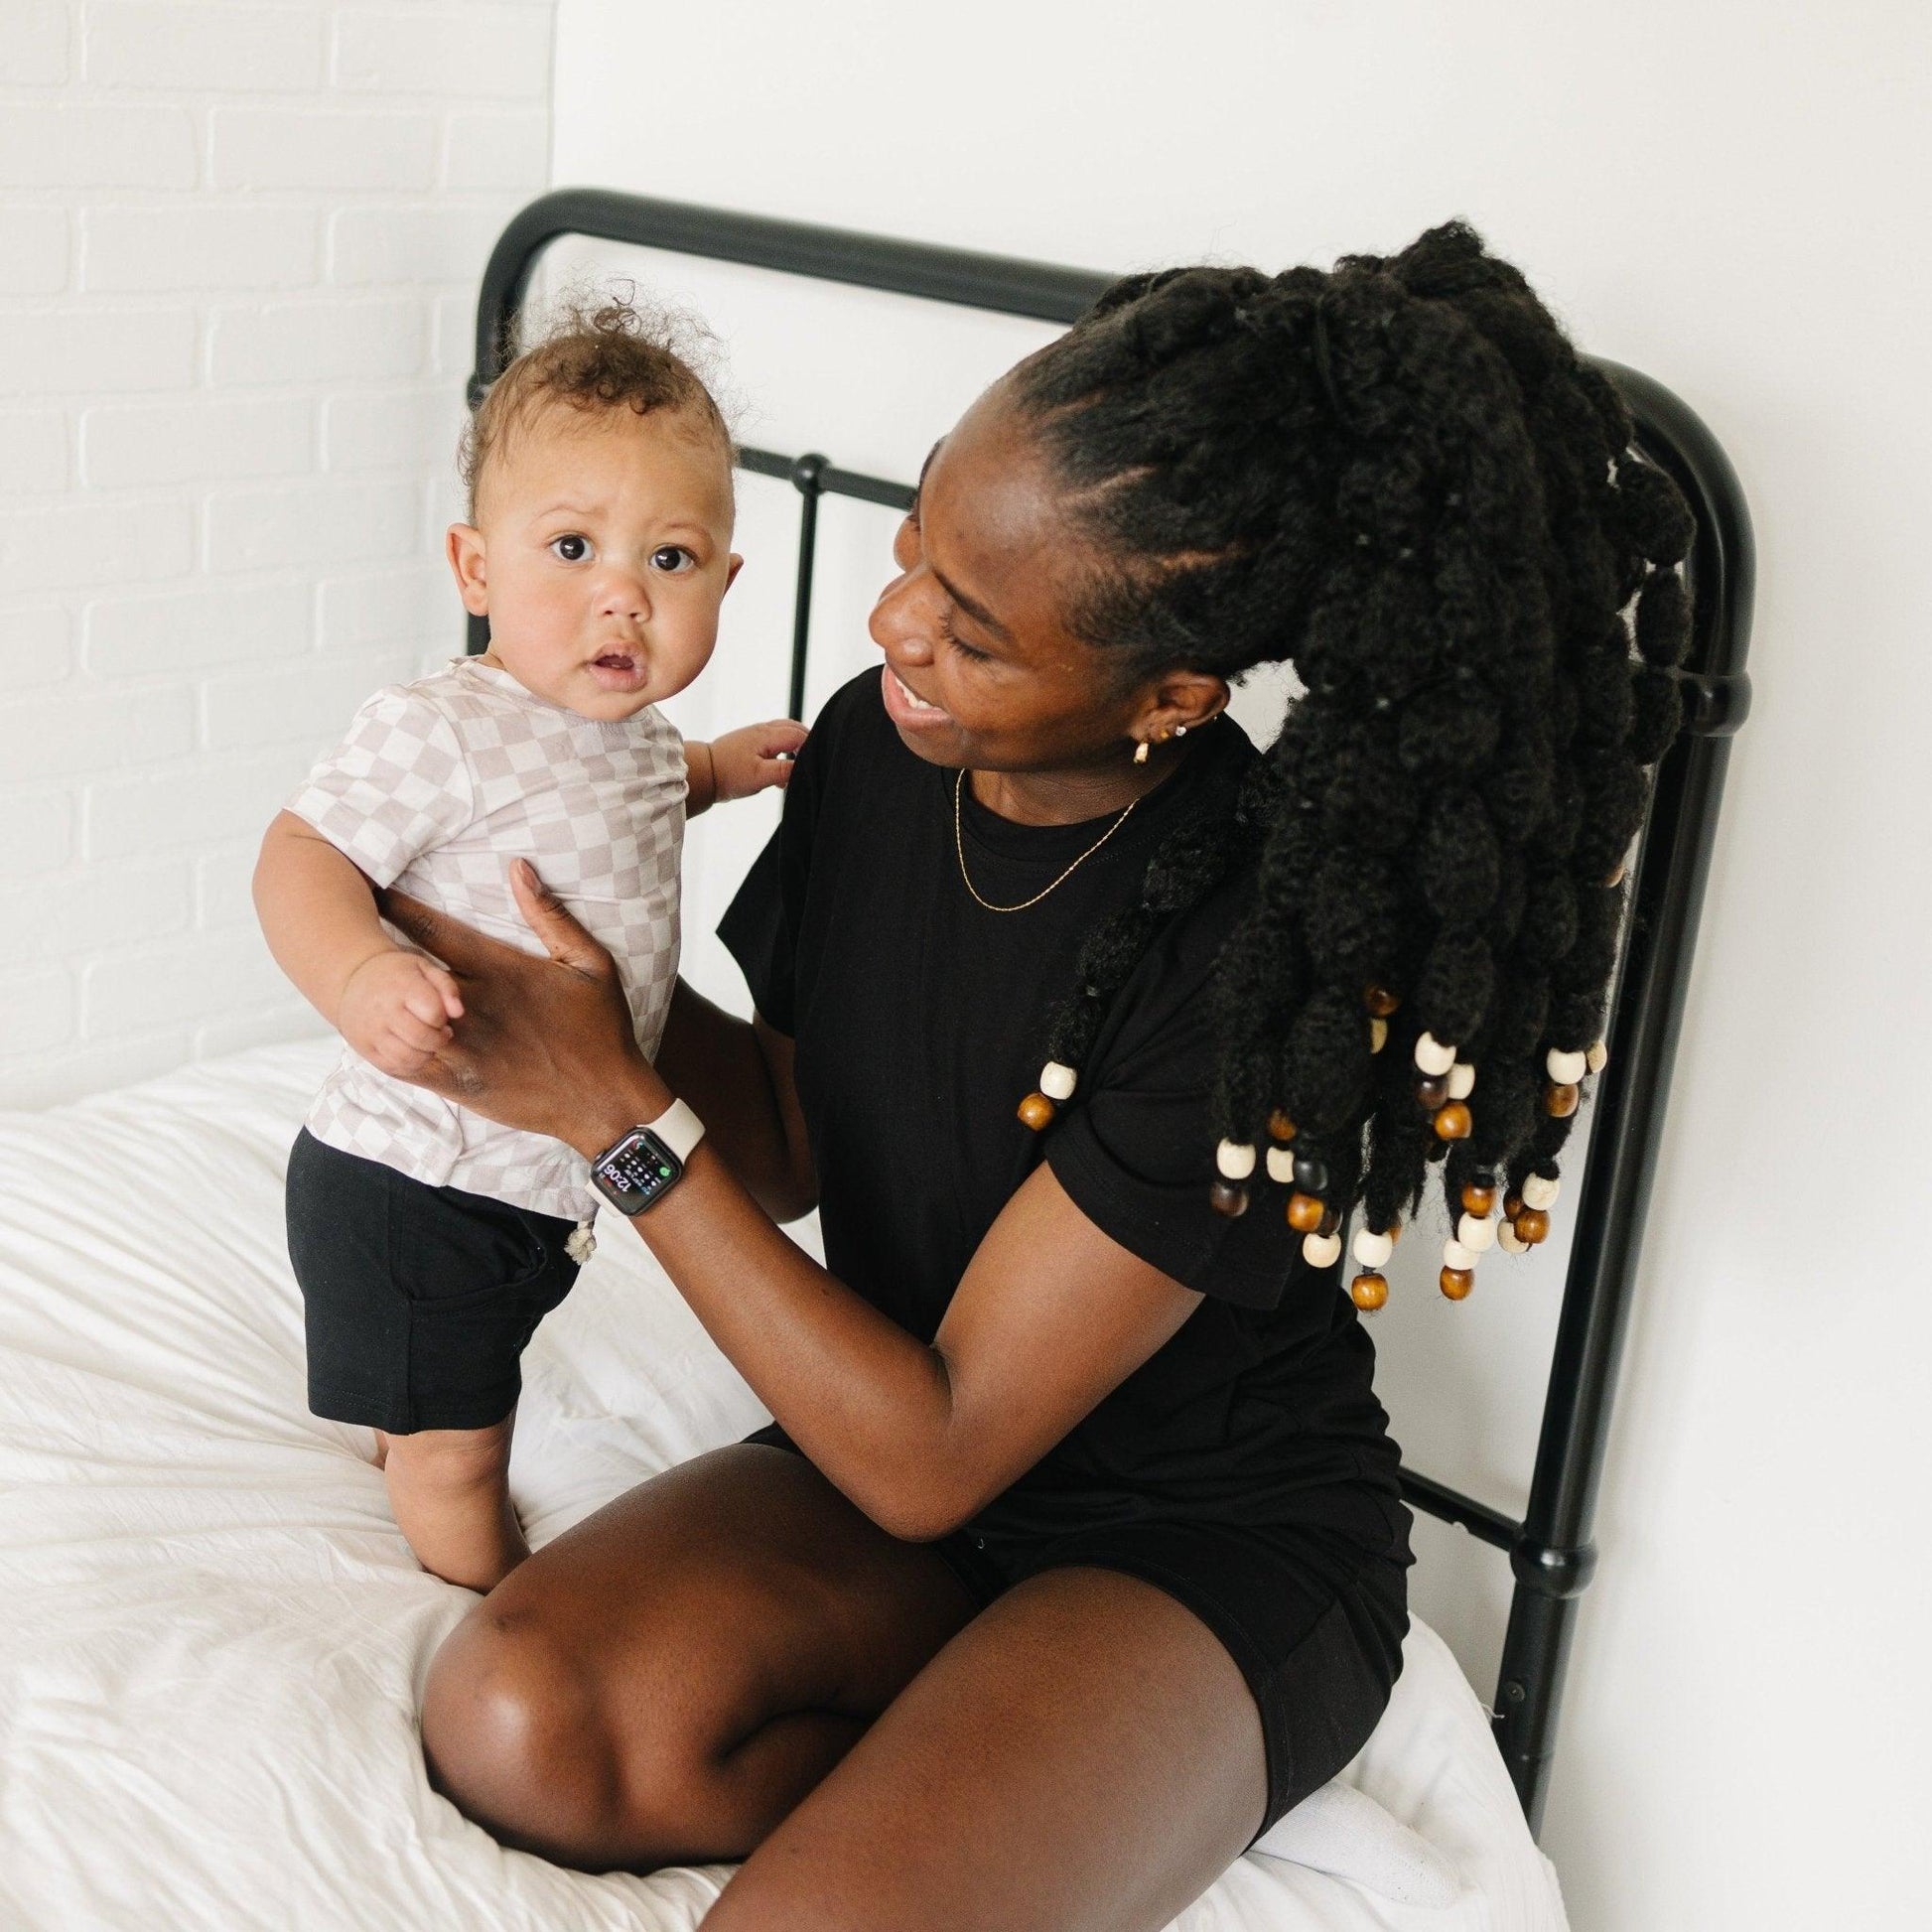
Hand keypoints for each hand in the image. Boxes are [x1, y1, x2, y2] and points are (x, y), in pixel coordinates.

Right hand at [338, 951, 463, 1079]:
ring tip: (427, 1044)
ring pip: (408, 1057)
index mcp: (401, 986)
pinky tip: (414, 1053)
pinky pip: (392, 1067)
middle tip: (439, 1034)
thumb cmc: (395, 974)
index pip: (433, 1013)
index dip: (443, 1019)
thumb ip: (447, 987)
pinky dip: (410, 1066)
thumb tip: (458, 1012)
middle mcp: (383, 1010)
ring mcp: (371, 1031)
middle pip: (422, 1038)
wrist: (352, 980)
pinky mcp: (364, 1047)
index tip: (440, 1016)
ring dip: (426, 1056)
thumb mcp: (424, 968)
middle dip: (439, 1040)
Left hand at [375, 862, 667, 1154]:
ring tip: (352, 983)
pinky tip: (371, 1032)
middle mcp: (474, 1007)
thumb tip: (517, 867)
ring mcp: (462, 1046)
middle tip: (346, 929)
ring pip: (401, 1017)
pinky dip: (387, 1044)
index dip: (398, 906)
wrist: (602, 1101)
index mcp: (502, 971)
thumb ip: (550, 915)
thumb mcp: (591, 963)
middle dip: (379, 949)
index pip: (435, 930)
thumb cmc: (601, 1029)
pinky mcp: (457, 1082)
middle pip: (407, 970)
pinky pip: (407, 1060)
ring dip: (379, 999)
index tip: (372, 888)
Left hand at [707, 719, 808, 802]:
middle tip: (811, 762)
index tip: (813, 765)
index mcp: (767, 735)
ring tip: (797, 767)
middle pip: (794, 728)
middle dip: (806, 743)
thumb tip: (804, 767)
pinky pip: (773, 740)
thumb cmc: (729, 774)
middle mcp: (762, 730)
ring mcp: (755, 734)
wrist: (702, 772)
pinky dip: (783, 751)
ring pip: (784, 733)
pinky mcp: (749, 742)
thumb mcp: (760, 776)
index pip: (800, 735)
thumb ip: (785, 770)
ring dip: (794, 747)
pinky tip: (779, 772)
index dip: (811, 748)